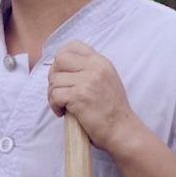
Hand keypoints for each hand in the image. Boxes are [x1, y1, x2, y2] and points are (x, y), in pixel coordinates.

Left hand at [47, 40, 138, 154]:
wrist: (122, 130)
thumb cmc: (111, 110)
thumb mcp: (106, 80)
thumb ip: (89, 69)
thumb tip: (60, 66)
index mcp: (101, 62)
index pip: (73, 45)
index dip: (62, 58)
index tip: (62, 74)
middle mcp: (95, 68)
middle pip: (59, 59)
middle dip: (54, 76)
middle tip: (59, 91)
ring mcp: (87, 81)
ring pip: (54, 80)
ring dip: (53, 95)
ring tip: (62, 105)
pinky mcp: (79, 96)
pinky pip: (55, 95)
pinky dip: (54, 105)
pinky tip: (62, 112)